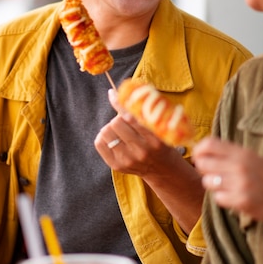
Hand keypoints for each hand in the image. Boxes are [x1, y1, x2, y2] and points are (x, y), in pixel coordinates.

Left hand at [95, 89, 203, 234]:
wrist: (163, 169)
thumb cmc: (161, 142)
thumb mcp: (159, 128)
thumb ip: (143, 114)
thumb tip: (119, 93)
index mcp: (154, 139)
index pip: (132, 117)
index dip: (120, 103)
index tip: (112, 94)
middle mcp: (141, 150)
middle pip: (116, 123)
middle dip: (119, 118)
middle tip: (125, 122)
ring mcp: (128, 160)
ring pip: (106, 131)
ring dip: (111, 127)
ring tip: (119, 130)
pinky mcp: (117, 165)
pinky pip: (99, 143)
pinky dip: (103, 136)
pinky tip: (113, 138)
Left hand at [192, 136, 262, 224]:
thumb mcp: (252, 158)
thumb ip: (230, 153)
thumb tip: (202, 150)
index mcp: (242, 153)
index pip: (209, 144)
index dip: (198, 150)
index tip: (198, 156)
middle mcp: (240, 166)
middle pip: (204, 163)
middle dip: (202, 169)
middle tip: (211, 174)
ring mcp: (240, 183)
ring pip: (207, 182)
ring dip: (212, 185)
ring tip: (225, 186)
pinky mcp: (240, 200)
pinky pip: (217, 198)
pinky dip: (222, 198)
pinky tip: (233, 196)